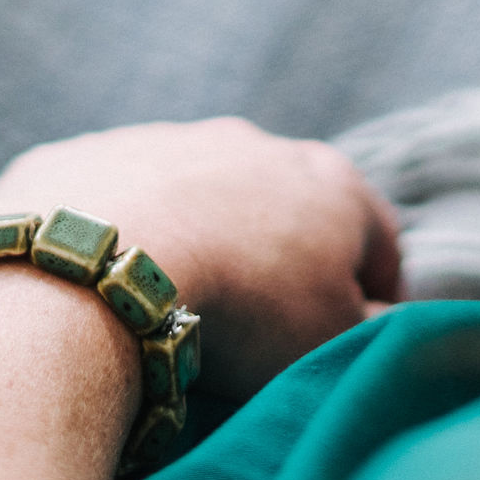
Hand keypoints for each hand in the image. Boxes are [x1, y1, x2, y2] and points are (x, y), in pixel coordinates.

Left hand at [0, 117, 400, 413]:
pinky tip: (110, 280)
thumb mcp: (334, 340)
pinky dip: (124, 232)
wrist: (107, 265)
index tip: (349, 334)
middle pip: (286, 206)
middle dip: (281, 256)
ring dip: (200, 237)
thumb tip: (387, 317)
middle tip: (259, 322)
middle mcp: (254, 143)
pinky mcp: (92, 153)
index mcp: (331, 182)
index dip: (374, 293)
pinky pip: (118, 198)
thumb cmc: (242, 309)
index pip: (377, 238)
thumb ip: (375, 329)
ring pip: (199, 194)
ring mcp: (167, 139)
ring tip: (176, 303)